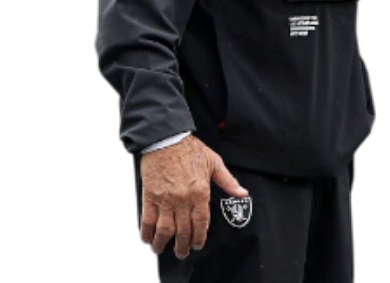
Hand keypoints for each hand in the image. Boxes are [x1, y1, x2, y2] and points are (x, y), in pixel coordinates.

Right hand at [139, 134, 248, 258]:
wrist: (166, 137)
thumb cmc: (190, 148)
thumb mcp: (214, 162)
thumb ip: (228, 181)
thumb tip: (242, 193)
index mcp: (200, 191)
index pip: (201, 223)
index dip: (199, 238)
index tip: (197, 244)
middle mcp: (183, 198)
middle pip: (183, 231)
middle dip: (183, 246)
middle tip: (182, 251)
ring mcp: (165, 198)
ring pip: (165, 230)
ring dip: (163, 243)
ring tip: (162, 249)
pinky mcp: (150, 195)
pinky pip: (148, 220)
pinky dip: (147, 232)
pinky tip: (148, 238)